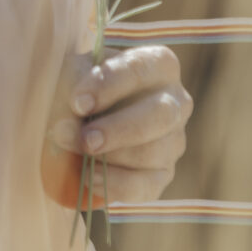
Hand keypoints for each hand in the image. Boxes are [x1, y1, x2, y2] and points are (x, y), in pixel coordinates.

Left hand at [41, 44, 189, 207]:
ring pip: (153, 152)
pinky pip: (146, 185)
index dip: (108, 85)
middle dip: (118, 129)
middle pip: (160, 115)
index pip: (141, 69)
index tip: (76, 102)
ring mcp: (174, 140)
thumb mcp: (76, 71)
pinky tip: (88, 175)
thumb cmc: (82, 86)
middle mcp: (176, 101)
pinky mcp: (163, 174)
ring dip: (109, 156)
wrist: (80, 121)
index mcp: (159, 65)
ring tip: (75, 153)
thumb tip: (78, 108)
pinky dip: (114, 183)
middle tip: (84, 138)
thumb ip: (77, 81)